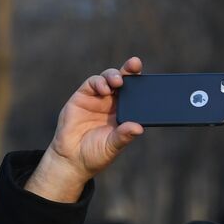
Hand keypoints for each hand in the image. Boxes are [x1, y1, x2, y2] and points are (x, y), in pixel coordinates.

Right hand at [28, 57, 145, 201]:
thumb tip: (139, 128)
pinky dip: (99, 82)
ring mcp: (97, 99)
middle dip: (129, 70)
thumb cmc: (95, 154)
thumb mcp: (112, 147)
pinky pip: (92, 84)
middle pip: (124, 81)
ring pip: (108, 79)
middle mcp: (112, 103)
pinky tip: (104, 89)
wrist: (71, 159)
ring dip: (114, 76)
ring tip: (118, 82)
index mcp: (124, 113)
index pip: (136, 94)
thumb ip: (123, 136)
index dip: (142, 84)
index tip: (151, 79)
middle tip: (135, 65)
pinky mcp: (82, 97)